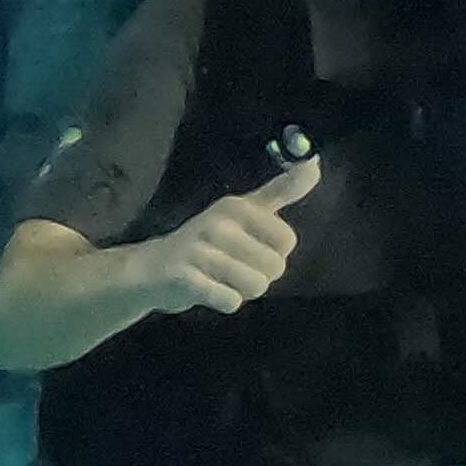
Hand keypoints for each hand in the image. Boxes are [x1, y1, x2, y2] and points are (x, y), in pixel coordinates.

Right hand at [131, 157, 318, 314]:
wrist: (152, 269)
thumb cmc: (210, 242)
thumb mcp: (246, 211)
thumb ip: (282, 190)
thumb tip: (314, 163)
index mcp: (236, 206)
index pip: (287, 240)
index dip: (275, 252)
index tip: (251, 246)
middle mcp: (217, 223)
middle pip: (275, 267)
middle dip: (260, 275)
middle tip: (231, 266)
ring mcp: (198, 250)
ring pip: (255, 286)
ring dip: (242, 290)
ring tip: (219, 277)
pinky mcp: (184, 278)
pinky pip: (230, 301)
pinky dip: (224, 301)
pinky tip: (206, 289)